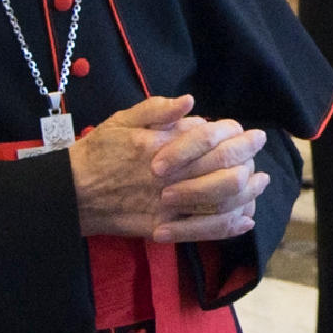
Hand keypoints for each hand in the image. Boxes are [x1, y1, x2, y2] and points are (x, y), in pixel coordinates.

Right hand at [70, 97, 267, 242]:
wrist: (71, 193)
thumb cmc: (97, 152)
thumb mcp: (121, 121)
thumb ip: (156, 109)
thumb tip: (190, 101)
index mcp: (161, 145)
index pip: (211, 137)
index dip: (235, 133)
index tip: (246, 131)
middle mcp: (169, 175)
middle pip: (223, 167)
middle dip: (248, 155)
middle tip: (259, 148)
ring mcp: (168, 204)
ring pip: (220, 200)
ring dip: (247, 190)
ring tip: (260, 181)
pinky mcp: (163, 227)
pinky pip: (203, 230)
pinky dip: (229, 226)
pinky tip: (246, 219)